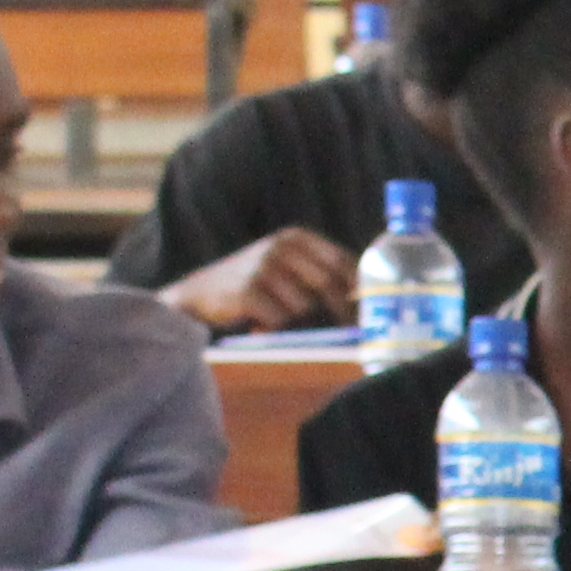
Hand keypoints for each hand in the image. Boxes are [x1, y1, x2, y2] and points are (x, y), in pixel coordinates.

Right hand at [162, 227, 356, 336]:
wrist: (202, 292)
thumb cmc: (255, 284)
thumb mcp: (287, 265)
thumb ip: (320, 272)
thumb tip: (366, 299)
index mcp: (296, 237)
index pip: (343, 261)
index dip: (360, 289)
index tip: (368, 310)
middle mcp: (280, 246)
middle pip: (328, 284)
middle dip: (342, 312)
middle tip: (349, 333)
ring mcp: (263, 266)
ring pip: (306, 306)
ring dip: (305, 325)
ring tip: (292, 328)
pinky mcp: (248, 290)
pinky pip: (282, 320)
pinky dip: (281, 331)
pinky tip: (266, 329)